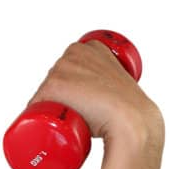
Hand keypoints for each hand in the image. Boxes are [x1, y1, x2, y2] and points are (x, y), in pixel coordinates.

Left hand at [26, 40, 163, 144]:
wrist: (132, 121)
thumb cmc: (131, 110)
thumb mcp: (122, 86)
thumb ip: (115, 85)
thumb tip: (112, 104)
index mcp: (93, 47)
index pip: (68, 70)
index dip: (71, 90)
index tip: (80, 103)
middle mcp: (75, 52)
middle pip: (54, 80)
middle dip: (58, 99)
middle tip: (77, 115)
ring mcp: (63, 67)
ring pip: (45, 92)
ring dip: (50, 107)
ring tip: (68, 120)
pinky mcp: (54, 84)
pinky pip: (36, 103)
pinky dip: (38, 114)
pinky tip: (45, 121)